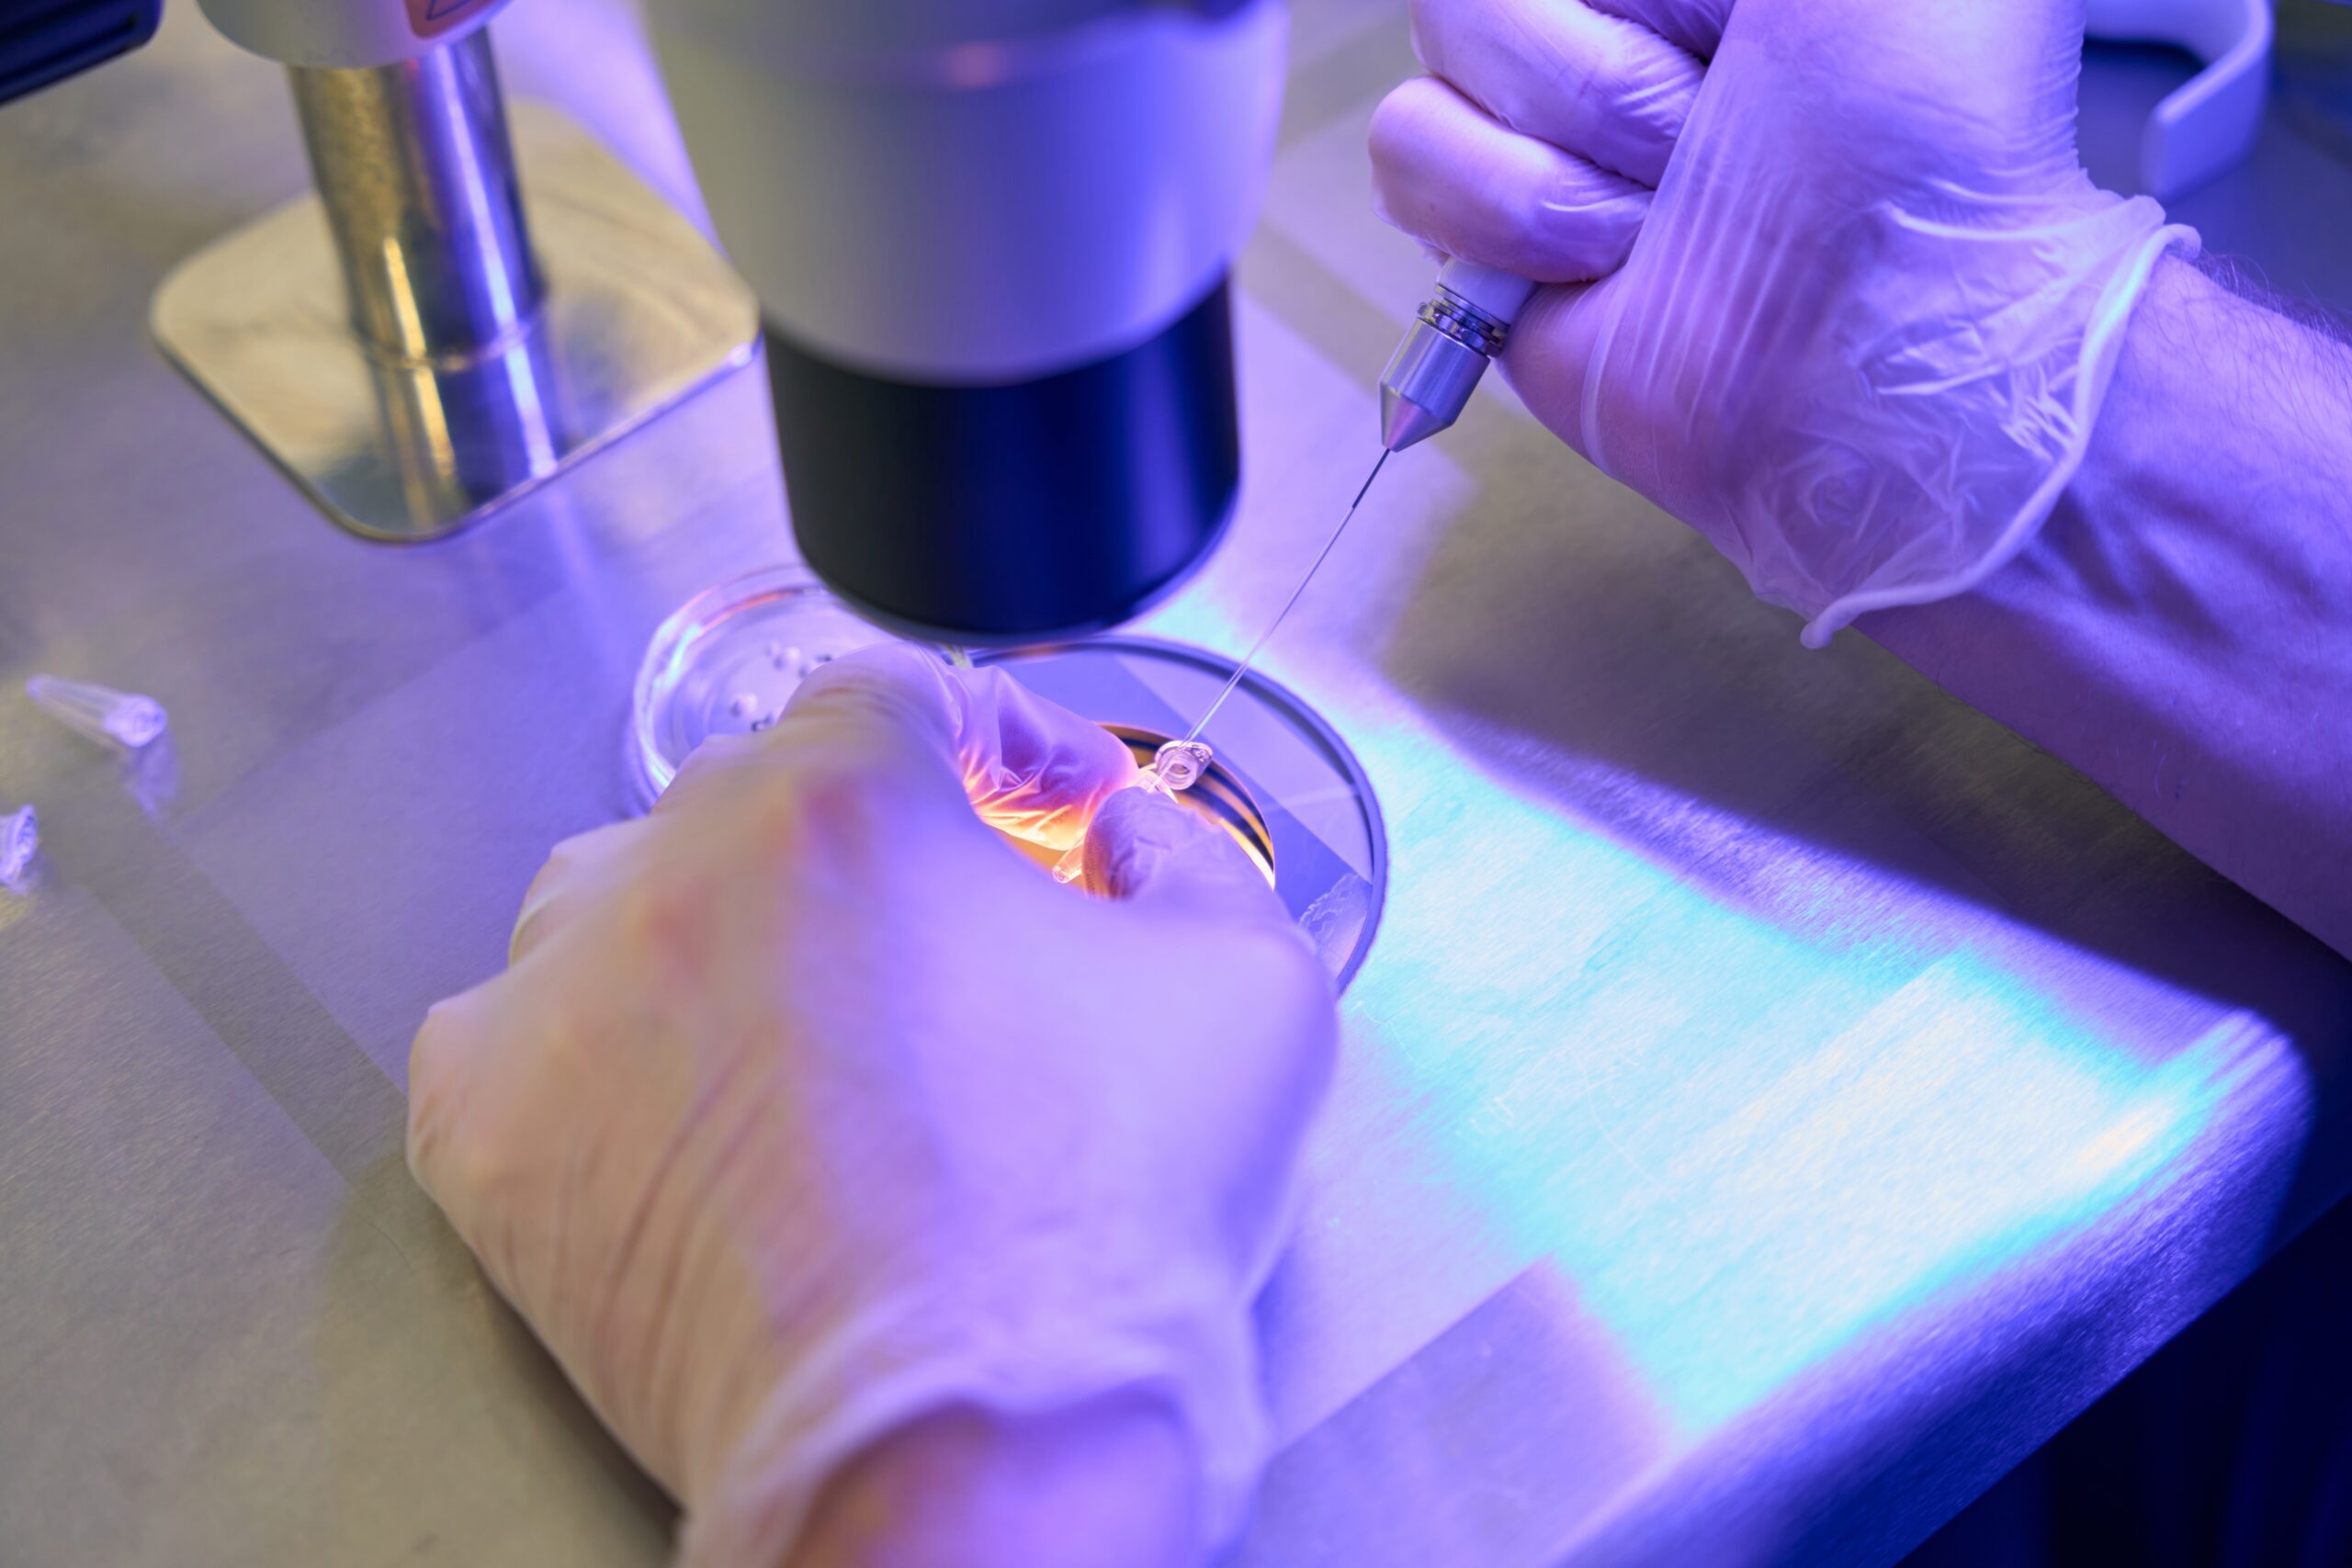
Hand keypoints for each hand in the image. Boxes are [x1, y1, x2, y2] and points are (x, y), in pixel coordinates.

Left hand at [406, 645, 1336, 1564]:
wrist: (967, 1457)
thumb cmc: (1095, 1241)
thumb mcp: (1246, 989)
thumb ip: (1188, 855)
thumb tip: (1126, 837)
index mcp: (843, 801)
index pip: (907, 696)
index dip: (1001, 743)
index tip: (1041, 805)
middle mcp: (672, 869)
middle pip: (764, 798)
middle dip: (873, 854)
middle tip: (955, 950)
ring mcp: (563, 1001)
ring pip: (628, 901)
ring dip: (720, 937)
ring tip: (812, 1043)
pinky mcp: (493, 1136)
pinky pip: (520, 1034)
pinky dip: (598, 1054)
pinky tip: (690, 1119)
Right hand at [1371, 0, 2194, 643]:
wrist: (1880, 347)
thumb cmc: (1933, 142)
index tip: (1731, 35)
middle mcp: (1633, 15)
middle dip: (1611, 56)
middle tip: (1711, 117)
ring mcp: (1553, 116)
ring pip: (1442, 33)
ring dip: (1572, 126)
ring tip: (1668, 201)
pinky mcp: (1489, 223)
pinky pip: (1406, 149)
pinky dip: (1500, 209)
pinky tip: (1601, 256)